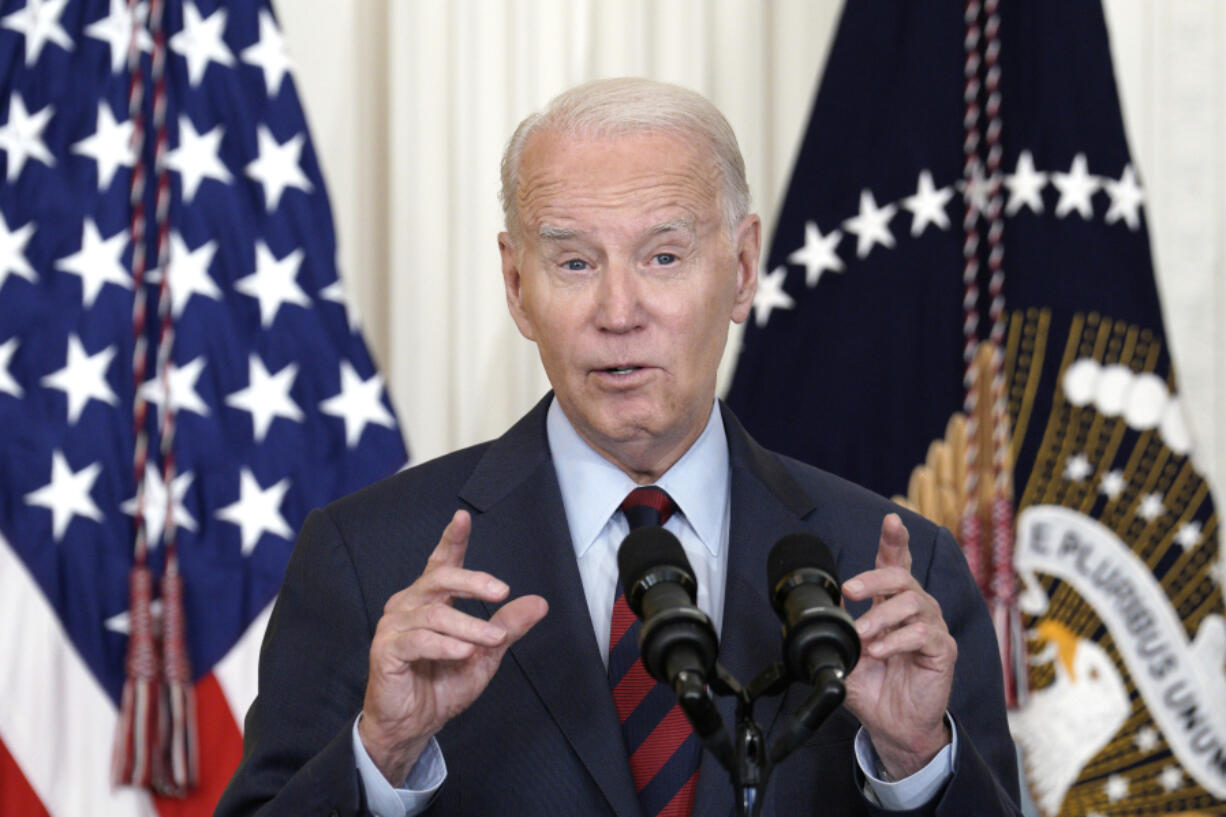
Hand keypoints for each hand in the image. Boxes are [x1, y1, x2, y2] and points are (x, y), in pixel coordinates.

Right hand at [358, 509, 548, 783]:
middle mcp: (409, 605)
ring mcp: (394, 626)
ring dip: (469, 627)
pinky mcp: (386, 650)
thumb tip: (539, 603)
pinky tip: (464, 652)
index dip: (452, 539)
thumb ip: (507, 627)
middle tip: (501, 591)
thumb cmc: (442, 685)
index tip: (462, 518)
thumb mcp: (485, 654)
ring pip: (435, 614)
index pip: (442, 563)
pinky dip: (444, 645)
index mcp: (431, 600)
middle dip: (473, 581)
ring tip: (492, 640)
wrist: (413, 724)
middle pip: (440, 579)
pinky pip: (418, 640)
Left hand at [841, 513, 955, 778]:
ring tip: (863, 639)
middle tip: (850, 591)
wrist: (891, 725)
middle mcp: (915, 609)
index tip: (890, 519)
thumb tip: (822, 605)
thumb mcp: (845, 654)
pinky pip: (922, 633)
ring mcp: (932, 628)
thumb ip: (837, 627)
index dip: (894, 541)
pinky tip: (880, 652)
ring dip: (880, 618)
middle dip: (874, 577)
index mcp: (892, 605)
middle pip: (902, 576)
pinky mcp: (943, 650)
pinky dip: (896, 640)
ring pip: (912, 602)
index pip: (895, 565)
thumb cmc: (872, 688)